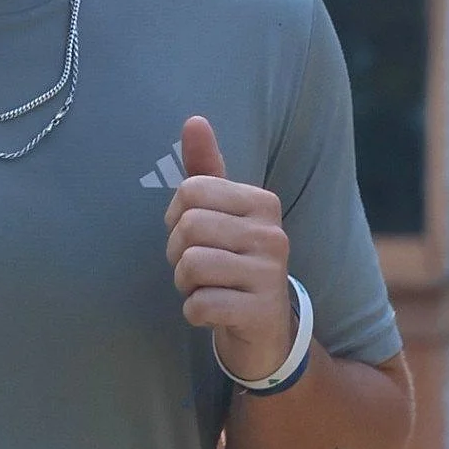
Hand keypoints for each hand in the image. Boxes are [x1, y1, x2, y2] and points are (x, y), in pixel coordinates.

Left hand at [164, 115, 294, 383]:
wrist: (266, 329)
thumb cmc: (234, 262)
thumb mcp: (221, 213)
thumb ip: (206, 168)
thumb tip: (194, 120)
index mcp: (261, 202)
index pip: (189, 191)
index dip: (176, 218)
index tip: (193, 236)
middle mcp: (272, 233)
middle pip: (187, 227)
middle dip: (178, 253)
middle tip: (198, 268)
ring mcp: (271, 274)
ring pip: (190, 265)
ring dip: (186, 285)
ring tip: (208, 288)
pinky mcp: (261, 312)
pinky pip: (199, 304)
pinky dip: (195, 312)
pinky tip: (215, 311)